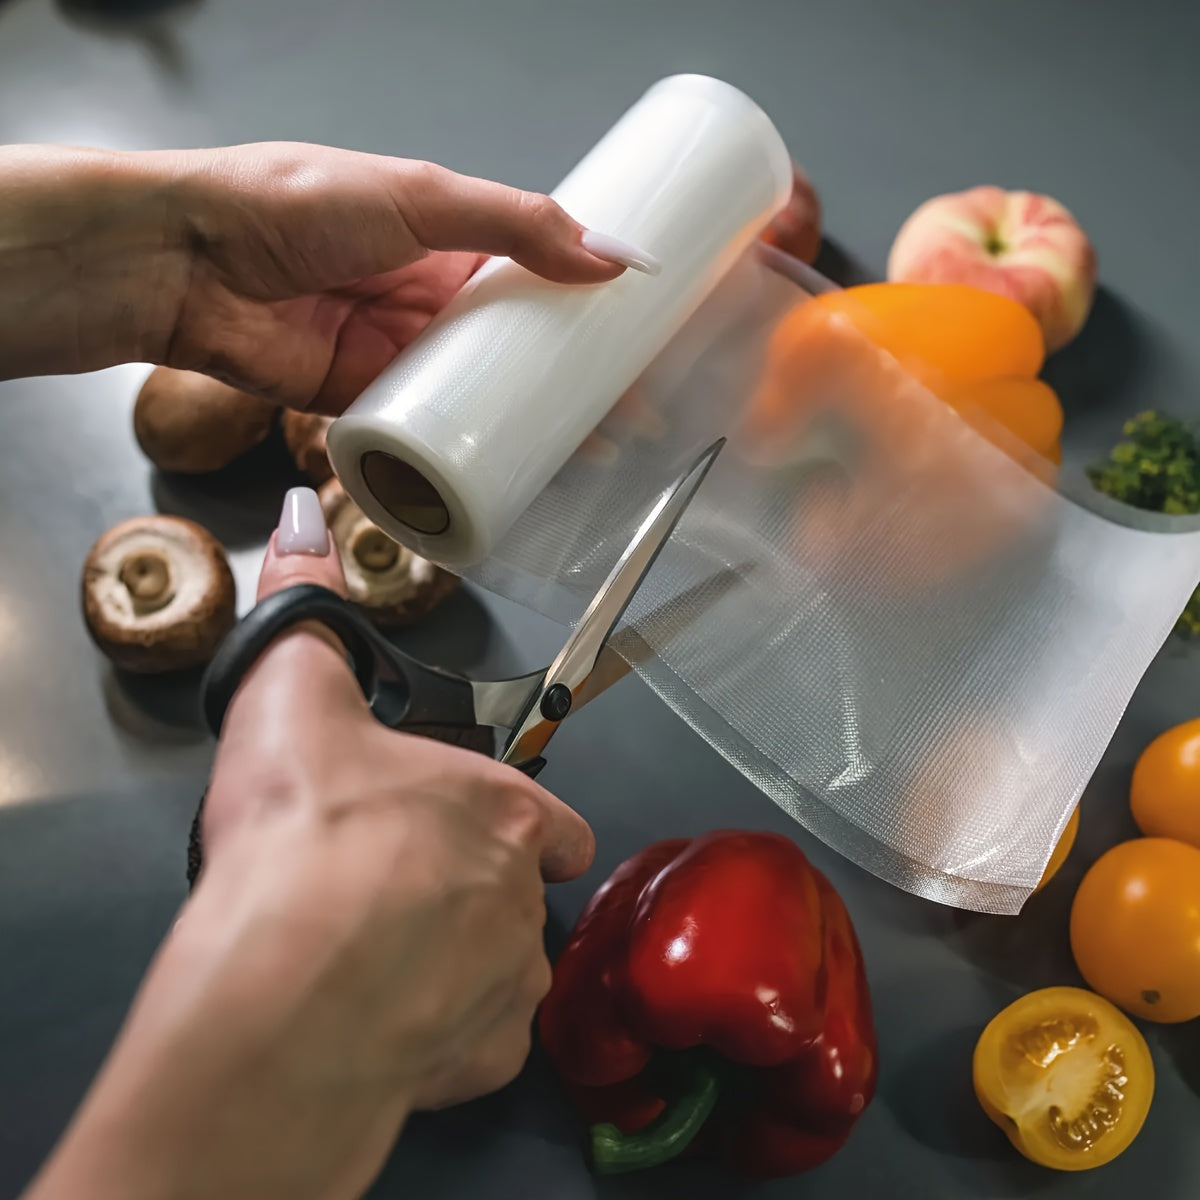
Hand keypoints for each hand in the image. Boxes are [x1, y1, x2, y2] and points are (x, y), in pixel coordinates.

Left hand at [0, 142, 630, 402]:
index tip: (633, 335)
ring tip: (588, 449)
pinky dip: (469, 457)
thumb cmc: (289, 206)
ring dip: (531, 425)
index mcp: (442, 239)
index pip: (532, 276)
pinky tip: (513, 474)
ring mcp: (397, 358)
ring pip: (480, 399)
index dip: (583, 306)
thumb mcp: (415, 196)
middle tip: (625, 410)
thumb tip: (610, 256)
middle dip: (571, 380)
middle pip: (515, 348)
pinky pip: (428, 438)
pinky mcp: (364, 407)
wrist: (186, 264)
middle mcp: (425, 301)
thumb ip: (512, 223)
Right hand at [24, 487, 593, 1199]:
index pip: (555, 822)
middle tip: (398, 899)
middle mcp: (523, 896)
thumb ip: (304, 609)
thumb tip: (302, 524)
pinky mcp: (479, 1058)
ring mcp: (508, 981)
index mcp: (501, 811)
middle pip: (521, 897)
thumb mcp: (293, 698)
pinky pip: (477, 1047)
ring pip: (504, 974)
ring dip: (459, 968)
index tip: (487, 833)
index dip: (526, 828)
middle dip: (472, 898)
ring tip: (383, 962)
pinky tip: (384, 1018)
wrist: (281, 979)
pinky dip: (441, 1037)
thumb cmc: (302, 837)